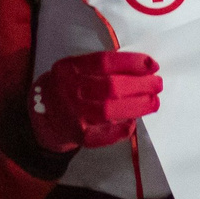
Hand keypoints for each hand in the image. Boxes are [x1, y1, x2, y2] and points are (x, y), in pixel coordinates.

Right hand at [31, 51, 161, 153]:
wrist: (41, 117)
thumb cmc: (66, 87)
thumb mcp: (73, 69)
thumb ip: (99, 68)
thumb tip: (140, 69)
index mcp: (69, 69)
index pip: (104, 63)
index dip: (131, 63)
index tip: (152, 65)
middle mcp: (69, 91)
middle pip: (110, 87)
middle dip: (140, 85)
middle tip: (158, 84)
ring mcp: (73, 115)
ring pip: (110, 111)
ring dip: (137, 106)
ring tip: (154, 102)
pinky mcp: (79, 136)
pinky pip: (105, 134)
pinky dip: (122, 128)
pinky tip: (134, 122)